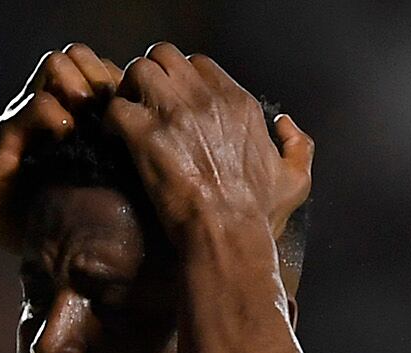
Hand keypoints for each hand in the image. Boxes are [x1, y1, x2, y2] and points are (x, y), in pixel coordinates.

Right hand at [0, 45, 121, 250]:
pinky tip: (66, 142)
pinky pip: (40, 103)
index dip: (123, 88)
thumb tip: (155, 197)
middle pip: (82, 57)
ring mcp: (27, 112)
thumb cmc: (31, 212)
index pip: (104, 71)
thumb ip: (114, 183)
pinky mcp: (9, 129)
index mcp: (69, 114)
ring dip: (80, 89)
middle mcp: (48, 105)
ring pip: (59, 64)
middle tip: (113, 120)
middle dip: (104, 81)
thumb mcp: (83, 195)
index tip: (135, 121)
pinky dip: (57, 117)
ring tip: (90, 124)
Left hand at [107, 43, 311, 247]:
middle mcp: (206, 100)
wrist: (229, 237)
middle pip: (166, 57)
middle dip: (153, 76)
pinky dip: (111, 121)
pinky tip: (116, 138)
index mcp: (238, 104)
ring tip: (129, 115)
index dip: (184, 80)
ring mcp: (174, 115)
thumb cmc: (258, 216)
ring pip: (138, 72)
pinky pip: (116, 107)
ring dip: (129, 91)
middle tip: (147, 102)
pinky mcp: (146, 136)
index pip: (201, 65)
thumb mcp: (295, 181)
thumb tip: (286, 124)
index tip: (178, 102)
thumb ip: (299, 146)